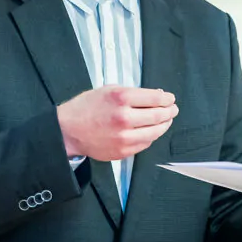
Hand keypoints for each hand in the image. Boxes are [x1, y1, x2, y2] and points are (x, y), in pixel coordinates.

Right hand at [56, 86, 177, 160]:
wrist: (68, 130)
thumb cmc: (86, 108)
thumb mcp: (109, 90)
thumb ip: (133, 92)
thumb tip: (156, 95)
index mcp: (121, 98)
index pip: (155, 98)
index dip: (167, 98)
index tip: (170, 98)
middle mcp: (124, 118)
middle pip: (159, 115)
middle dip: (170, 111)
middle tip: (173, 109)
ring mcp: (124, 137)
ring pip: (155, 132)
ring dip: (164, 125)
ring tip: (166, 120)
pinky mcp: (123, 151)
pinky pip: (145, 144)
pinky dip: (151, 136)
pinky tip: (150, 131)